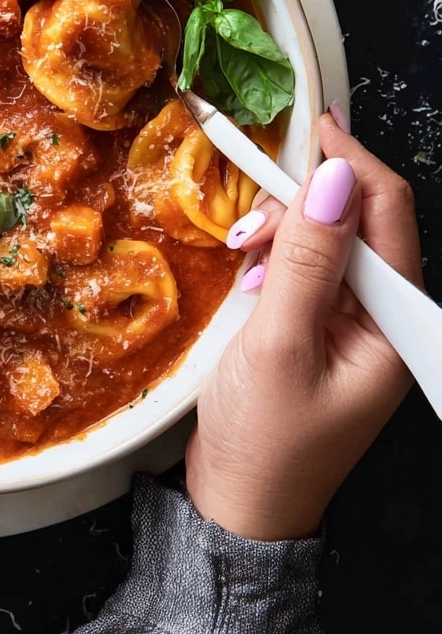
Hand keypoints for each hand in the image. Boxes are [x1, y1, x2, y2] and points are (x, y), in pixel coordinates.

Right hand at [184, 112, 422, 540]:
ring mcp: (353, 322)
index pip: (387, 215)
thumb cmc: (263, 440)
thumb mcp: (278, 346)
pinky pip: (307, 266)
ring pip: (328, 238)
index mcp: (394, 325)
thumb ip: (306, 260)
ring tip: (243, 258)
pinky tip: (250, 275)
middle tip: (249, 228)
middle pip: (358, 220)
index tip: (309, 127)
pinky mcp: (322, 325)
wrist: (240, 506)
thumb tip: (332, 180)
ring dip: (283, 231)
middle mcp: (384, 316)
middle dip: (303, 204)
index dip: (350, 164)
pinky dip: (275, 256)